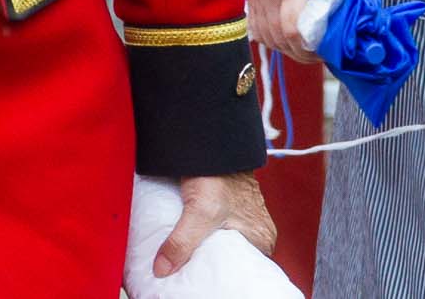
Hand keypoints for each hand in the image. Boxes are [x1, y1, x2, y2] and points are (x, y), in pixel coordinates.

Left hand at [155, 172, 274, 276]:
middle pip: (231, 257)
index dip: (225, 276)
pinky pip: (211, 228)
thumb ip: (182, 242)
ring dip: (203, 248)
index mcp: (262, 239)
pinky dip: (198, 233)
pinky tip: (184, 237)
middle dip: (210, 264)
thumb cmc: (218, 173)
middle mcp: (254, 230)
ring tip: (184, 258)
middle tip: (188, 272)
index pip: (246, 270)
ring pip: (219, 243)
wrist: (211, 142)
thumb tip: (163, 269)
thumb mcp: (200, 212)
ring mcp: (239, 217)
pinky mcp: (222, 206)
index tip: (202, 282)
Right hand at [246, 0, 366, 61]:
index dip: (308, 49)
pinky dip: (269, 37)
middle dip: (298, 52)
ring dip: (284, 47)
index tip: (323, 54)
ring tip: (303, 48)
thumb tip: (366, 29)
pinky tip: (285, 39)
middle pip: (278, 36)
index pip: (292, 28)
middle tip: (317, 56)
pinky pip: (255, 25)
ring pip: (265, 34)